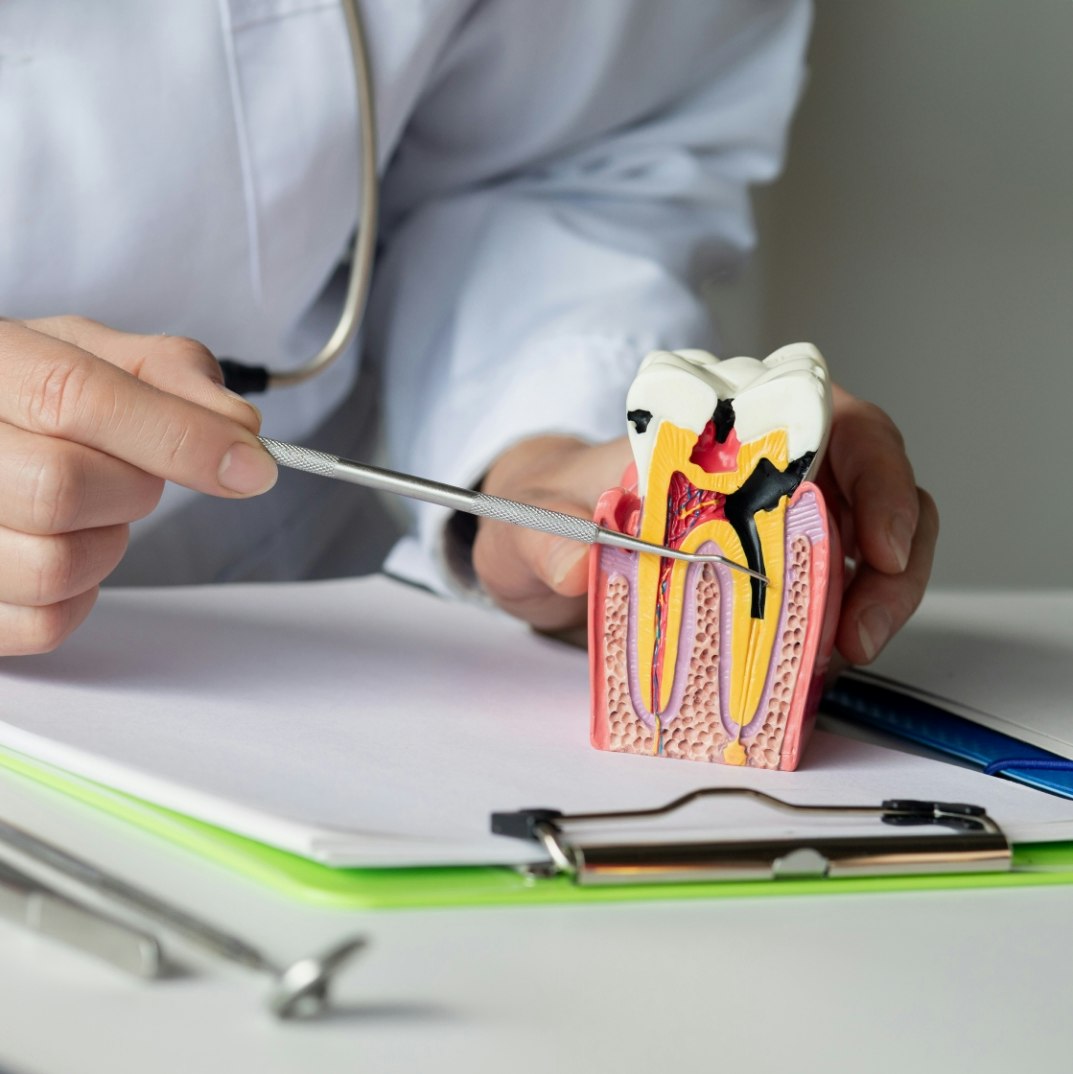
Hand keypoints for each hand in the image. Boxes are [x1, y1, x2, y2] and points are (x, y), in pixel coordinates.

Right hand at [0, 316, 277, 654]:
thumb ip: (168, 373)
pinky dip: (82, 596)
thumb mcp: (90, 354)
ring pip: (53, 567)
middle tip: (130, 474)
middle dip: (132, 489)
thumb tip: (240, 425)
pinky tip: (68, 548)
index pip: (75, 397)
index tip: (252, 465)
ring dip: (107, 545)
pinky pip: (46, 624)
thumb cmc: (26, 393)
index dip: (179, 435)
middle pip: (60, 488)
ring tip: (90, 510)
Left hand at [474, 384, 938, 666]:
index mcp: (723, 424)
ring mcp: (774, 514)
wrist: (538, 539)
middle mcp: (764, 462)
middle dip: (894, 555)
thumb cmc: (551, 508)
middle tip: (863, 630)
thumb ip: (549, 535)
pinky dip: (836, 627)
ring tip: (843, 653)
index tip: (879, 544)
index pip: (829, 419)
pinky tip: (813, 667)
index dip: (877, 472)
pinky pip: (829, 592)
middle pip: (874, 482)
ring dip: (876, 597)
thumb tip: (578, 567)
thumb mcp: (534, 516)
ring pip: (868, 539)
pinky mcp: (769, 569)